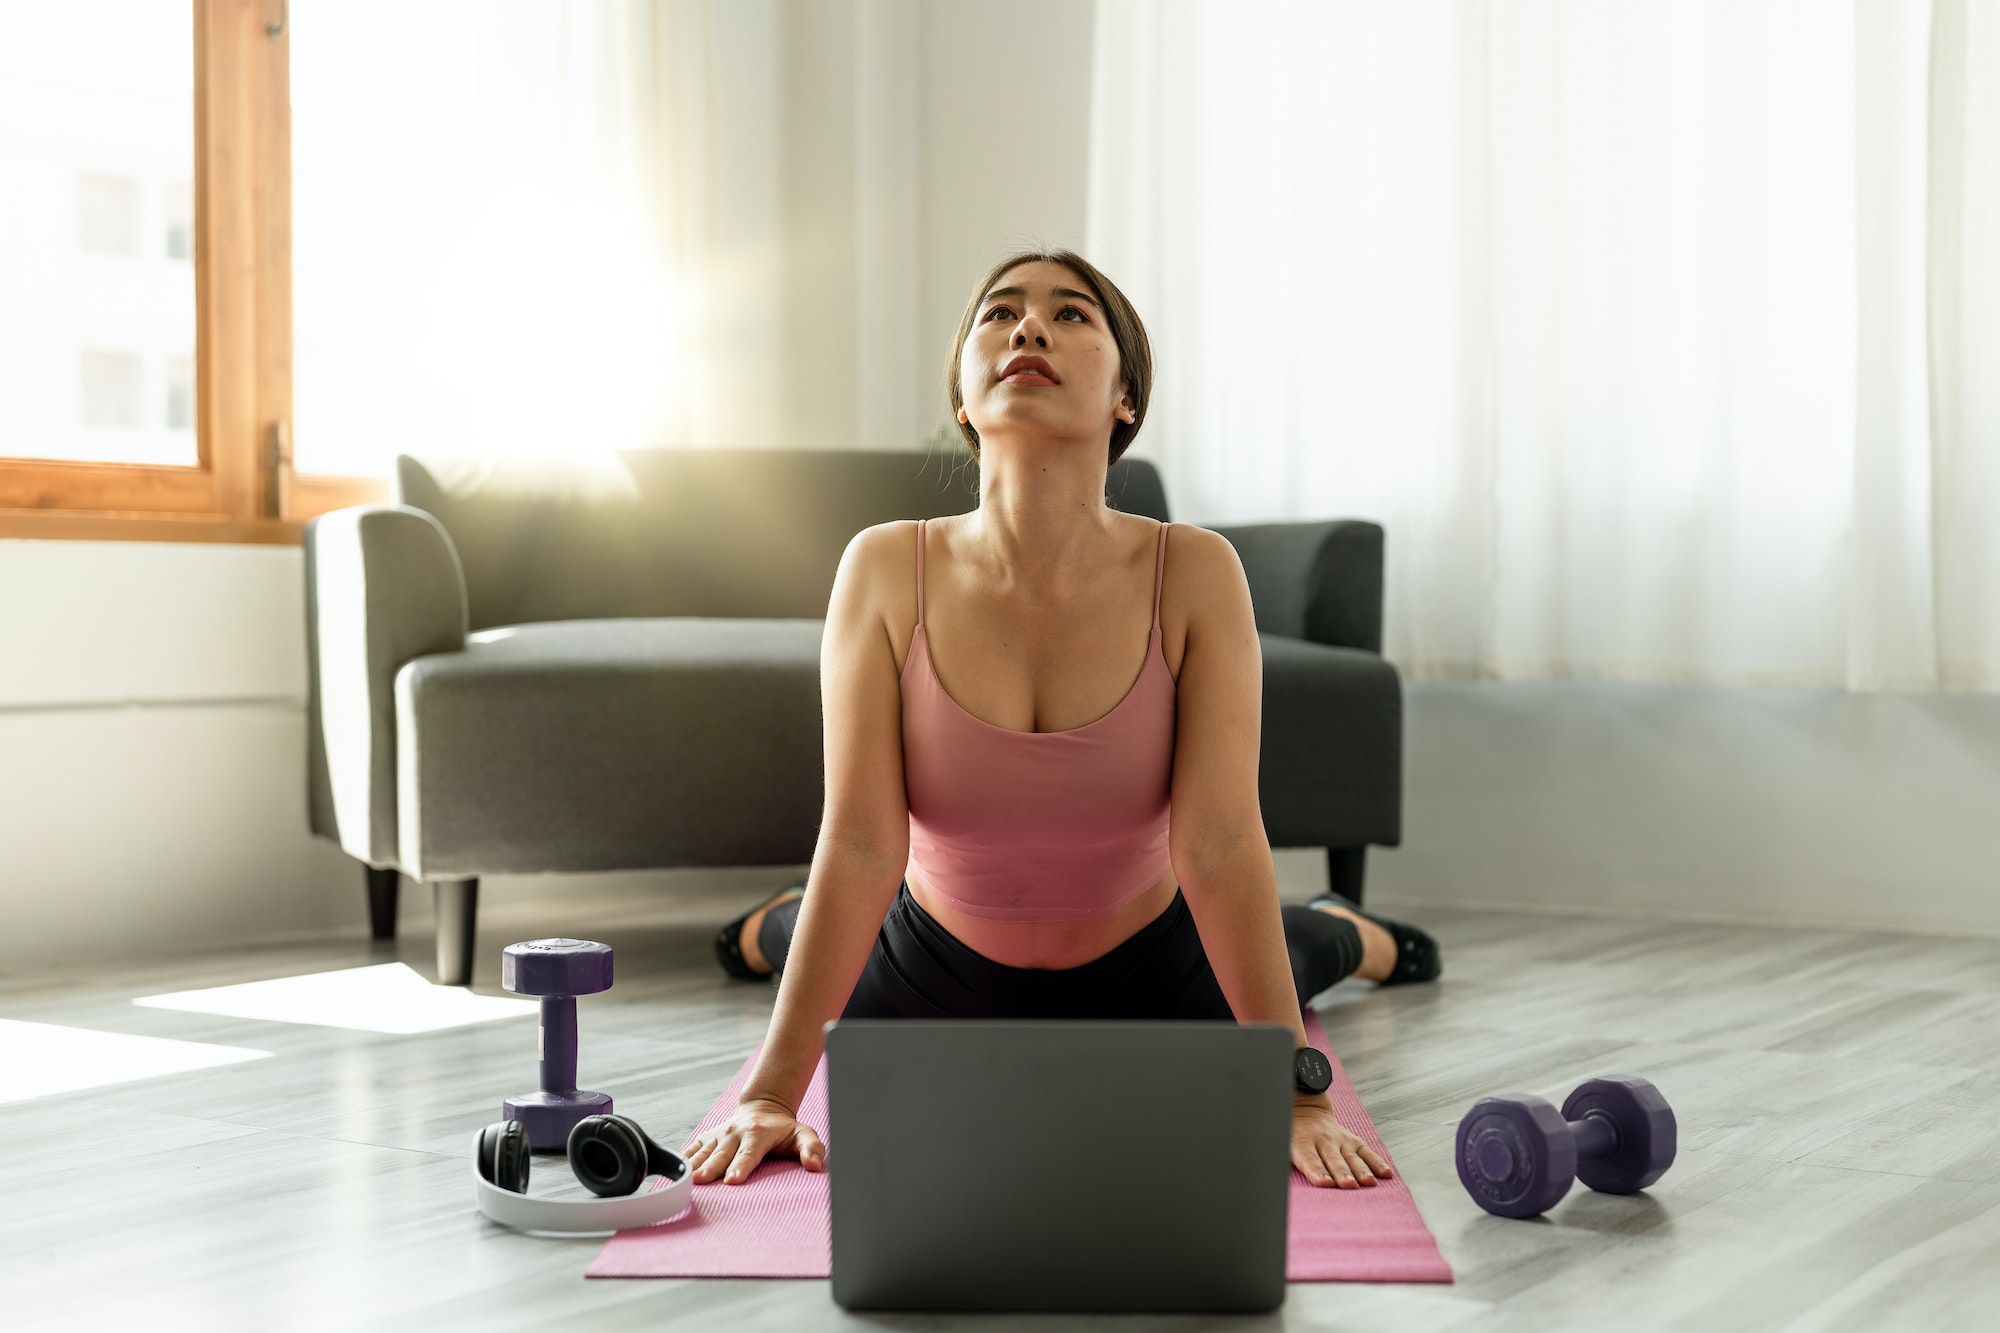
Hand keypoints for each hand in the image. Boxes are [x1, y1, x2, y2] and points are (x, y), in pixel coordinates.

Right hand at [683, 1095, 826, 1183]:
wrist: (762, 1109)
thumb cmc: (783, 1129)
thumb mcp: (803, 1134)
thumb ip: (812, 1148)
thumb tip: (815, 1165)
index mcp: (757, 1134)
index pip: (748, 1153)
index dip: (740, 1166)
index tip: (732, 1180)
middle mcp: (734, 1134)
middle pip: (721, 1154)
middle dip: (711, 1168)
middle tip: (700, 1181)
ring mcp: (718, 1135)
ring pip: (703, 1152)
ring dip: (693, 1166)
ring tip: (683, 1180)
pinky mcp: (706, 1138)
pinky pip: (692, 1150)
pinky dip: (681, 1160)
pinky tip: (672, 1173)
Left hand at [1291, 1100, 1393, 1188]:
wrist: (1305, 1109)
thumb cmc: (1291, 1135)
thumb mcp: (1282, 1143)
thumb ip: (1286, 1159)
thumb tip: (1269, 1179)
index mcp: (1302, 1142)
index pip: (1309, 1159)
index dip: (1316, 1172)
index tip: (1324, 1184)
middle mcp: (1323, 1140)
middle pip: (1333, 1160)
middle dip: (1341, 1173)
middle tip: (1348, 1186)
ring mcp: (1340, 1139)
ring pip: (1352, 1157)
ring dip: (1361, 1170)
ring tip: (1368, 1183)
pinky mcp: (1353, 1140)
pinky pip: (1367, 1151)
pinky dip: (1377, 1163)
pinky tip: (1386, 1174)